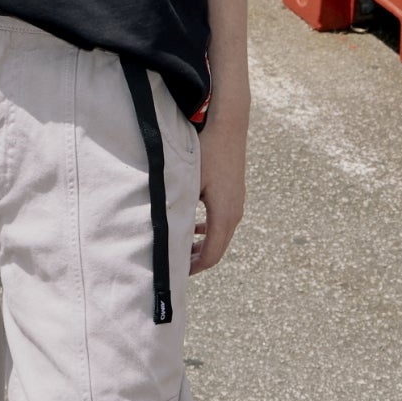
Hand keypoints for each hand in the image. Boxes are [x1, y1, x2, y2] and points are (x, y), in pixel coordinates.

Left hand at [191, 107, 246, 272]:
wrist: (229, 126)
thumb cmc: (206, 151)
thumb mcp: (188, 181)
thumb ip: (179, 208)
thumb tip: (164, 233)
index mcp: (224, 214)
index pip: (212, 255)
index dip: (194, 268)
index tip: (177, 274)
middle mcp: (235, 213)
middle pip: (218, 249)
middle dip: (197, 260)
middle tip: (175, 267)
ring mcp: (237, 204)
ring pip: (220, 236)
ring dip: (202, 245)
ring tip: (181, 250)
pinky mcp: (235, 195)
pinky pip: (223, 222)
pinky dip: (208, 231)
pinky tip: (193, 229)